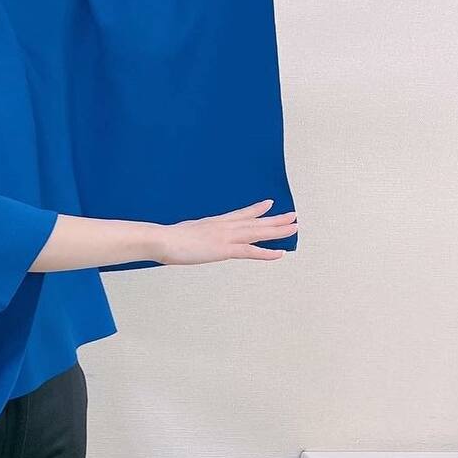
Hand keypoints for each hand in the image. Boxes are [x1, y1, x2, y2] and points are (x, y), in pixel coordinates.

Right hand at [156, 199, 296, 265]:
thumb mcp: (182, 233)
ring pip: (258, 232)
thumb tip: (188, 238)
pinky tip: (280, 253)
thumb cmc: (167, 238)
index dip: (256, 209)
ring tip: (294, 227)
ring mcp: (225, 237)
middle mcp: (223, 226)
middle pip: (254, 221)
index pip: (240, 214)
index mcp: (213, 222)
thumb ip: (191, 235)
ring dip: (278, 230)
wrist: (163, 239)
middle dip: (275, 219)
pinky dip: (267, 253)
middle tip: (292, 215)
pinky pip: (251, 251)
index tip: (268, 204)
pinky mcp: (224, 249)